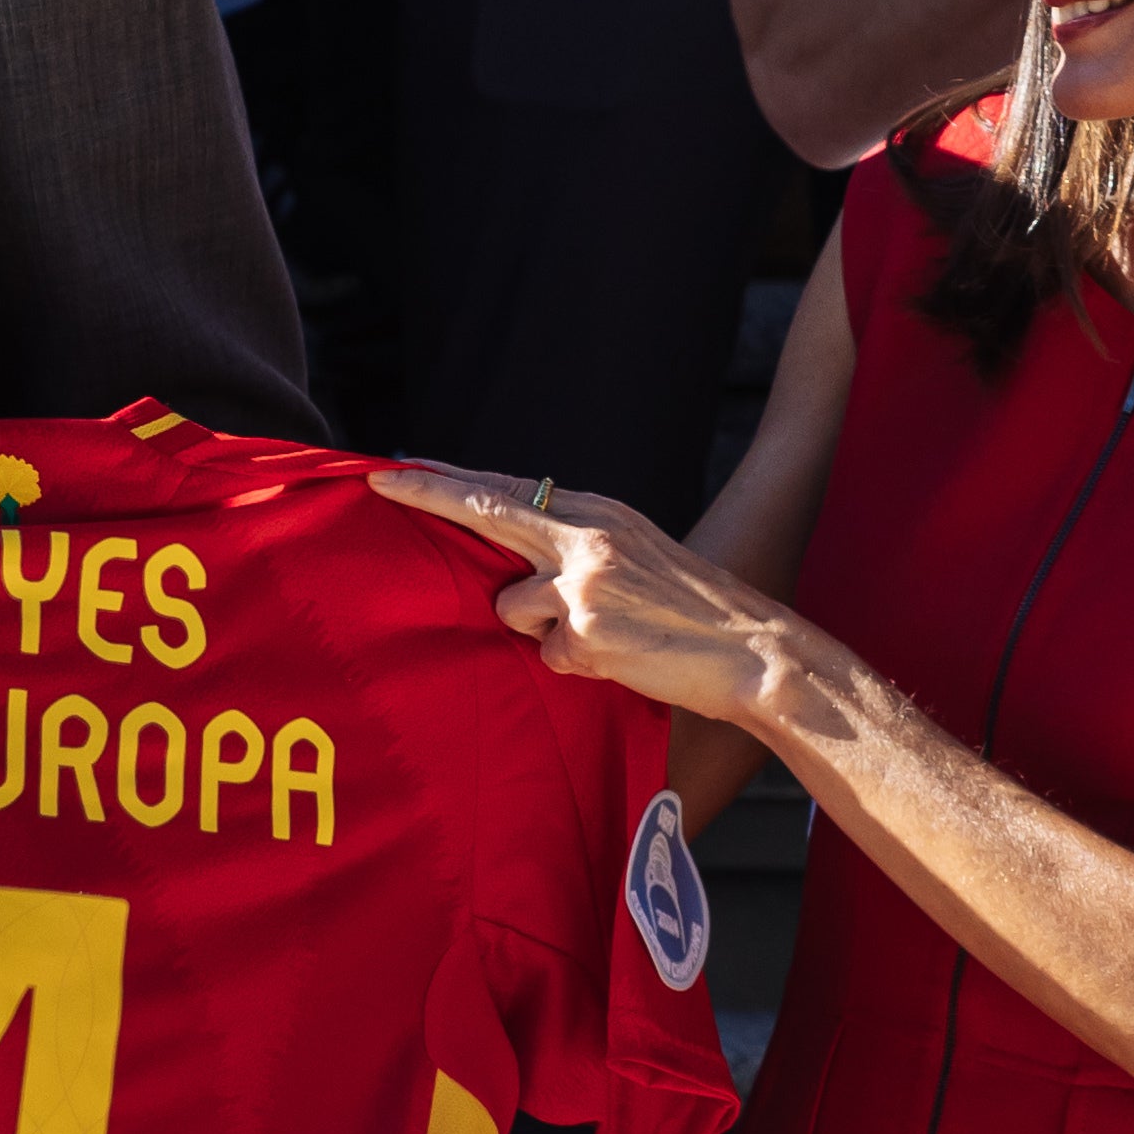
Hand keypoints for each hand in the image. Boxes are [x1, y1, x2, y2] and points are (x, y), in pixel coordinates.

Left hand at [367, 460, 789, 727]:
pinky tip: (619, 662)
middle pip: (487, 513)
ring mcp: (584, 583)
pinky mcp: (586, 632)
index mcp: (602, 514)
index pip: (512, 490)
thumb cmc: (695, 612)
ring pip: (511, 608)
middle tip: (376, 481)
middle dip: (427, 497)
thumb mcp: (640, 557)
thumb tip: (516, 566)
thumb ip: (580, 549)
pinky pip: (547, 657)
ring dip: (540, 631)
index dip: (452, 480)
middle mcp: (588, 538)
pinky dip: (574, 667)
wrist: (757, 651)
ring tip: (603, 637)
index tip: (403, 466)